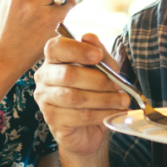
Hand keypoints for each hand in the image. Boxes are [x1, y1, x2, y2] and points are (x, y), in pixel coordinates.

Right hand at [33, 32, 130, 157]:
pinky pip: (79, 116)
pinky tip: (112, 113)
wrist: (88, 129)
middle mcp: (44, 79)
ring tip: (122, 100)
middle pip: (68, 74)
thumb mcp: (103, 71)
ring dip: (103, 99)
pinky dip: (101, 114)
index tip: (97, 56)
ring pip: (74, 97)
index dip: (76, 50)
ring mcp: (45, 101)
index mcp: (53, 60)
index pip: (55, 48)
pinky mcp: (53, 121)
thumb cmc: (93, 94)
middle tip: (117, 84)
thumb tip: (89, 37)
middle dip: (97, 80)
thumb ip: (99, 54)